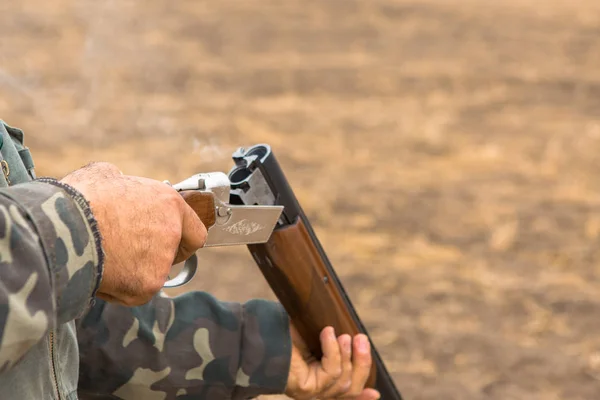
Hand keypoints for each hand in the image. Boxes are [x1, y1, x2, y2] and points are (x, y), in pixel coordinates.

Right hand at [61, 162, 206, 305]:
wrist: (62, 228)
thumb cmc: (79, 198)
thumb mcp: (103, 175)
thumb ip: (122, 183)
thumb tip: (115, 182)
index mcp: (168, 203)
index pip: (195, 230)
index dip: (181, 237)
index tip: (171, 240)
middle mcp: (171, 232)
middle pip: (175, 253)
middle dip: (157, 255)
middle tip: (131, 250)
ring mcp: (161, 262)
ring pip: (151, 273)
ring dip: (134, 270)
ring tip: (105, 256)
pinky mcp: (145, 286)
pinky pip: (134, 291)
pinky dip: (119, 287)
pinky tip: (100, 270)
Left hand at [285, 324, 380, 399]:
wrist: (261, 333)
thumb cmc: (285, 331)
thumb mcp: (317, 336)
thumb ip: (335, 342)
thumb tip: (351, 335)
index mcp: (319, 381)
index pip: (346, 394)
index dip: (363, 397)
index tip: (376, 393)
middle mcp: (316, 390)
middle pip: (351, 388)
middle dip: (362, 364)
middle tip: (361, 338)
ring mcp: (311, 391)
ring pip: (344, 381)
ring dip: (346, 354)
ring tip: (341, 335)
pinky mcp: (306, 389)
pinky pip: (331, 372)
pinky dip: (332, 350)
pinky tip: (326, 334)